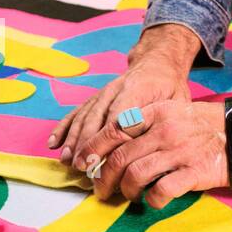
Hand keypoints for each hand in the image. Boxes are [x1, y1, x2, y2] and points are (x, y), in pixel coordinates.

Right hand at [47, 23, 202, 169]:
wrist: (157, 63)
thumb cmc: (170, 88)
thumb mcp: (178, 101)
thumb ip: (166, 121)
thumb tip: (157, 150)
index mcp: (138, 91)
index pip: (120, 118)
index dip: (109, 141)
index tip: (101, 160)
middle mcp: (115, 90)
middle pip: (97, 119)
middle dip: (88, 145)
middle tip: (82, 168)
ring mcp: (102, 93)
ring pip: (84, 117)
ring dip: (74, 140)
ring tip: (67, 161)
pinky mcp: (95, 98)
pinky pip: (76, 112)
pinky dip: (63, 127)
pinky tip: (54, 143)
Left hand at [82, 80, 231, 207]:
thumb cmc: (209, 124)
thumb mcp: (175, 110)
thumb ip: (147, 123)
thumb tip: (114, 146)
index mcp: (158, 112)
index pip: (114, 129)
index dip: (93, 149)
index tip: (84, 163)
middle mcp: (165, 130)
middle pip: (119, 157)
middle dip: (104, 178)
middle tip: (101, 190)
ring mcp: (179, 151)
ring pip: (135, 174)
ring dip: (125, 190)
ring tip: (126, 196)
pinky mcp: (194, 173)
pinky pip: (161, 190)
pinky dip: (152, 199)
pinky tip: (153, 200)